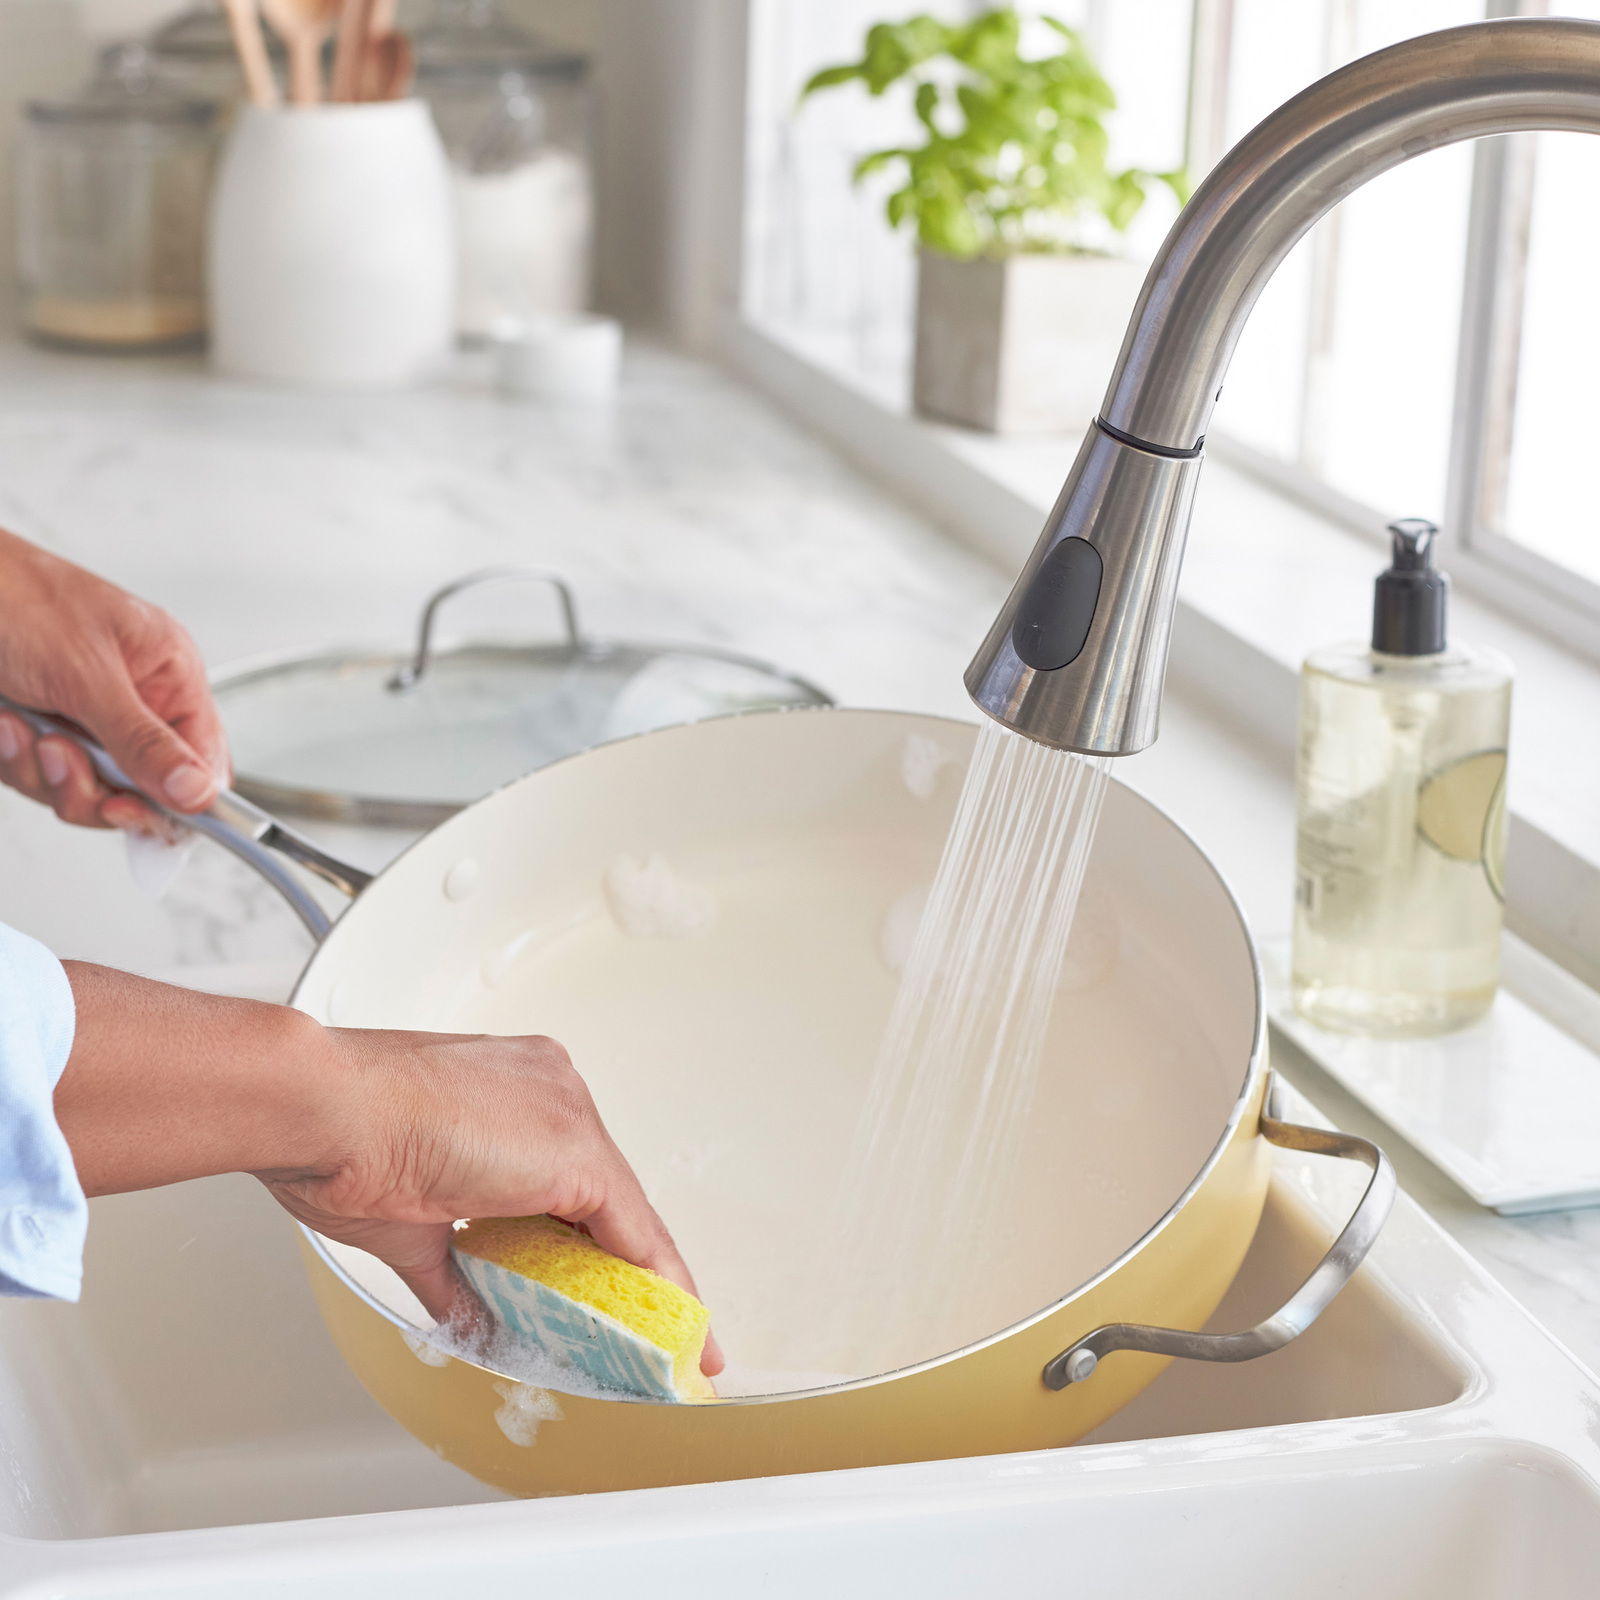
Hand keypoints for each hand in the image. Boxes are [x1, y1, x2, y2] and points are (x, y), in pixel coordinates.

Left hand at [0, 528, 227, 831]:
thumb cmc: (15, 596)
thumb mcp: (88, 675)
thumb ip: (144, 742)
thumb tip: (197, 792)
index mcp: (168, 673)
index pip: (204, 759)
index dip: (181, 799)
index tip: (138, 815)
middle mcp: (134, 699)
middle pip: (143, 789)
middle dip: (92, 785)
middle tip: (62, 758)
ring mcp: (86, 719)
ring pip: (85, 790)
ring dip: (42, 771)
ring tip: (22, 729)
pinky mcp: (42, 732)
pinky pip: (40, 779)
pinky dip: (14, 760)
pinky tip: (5, 723)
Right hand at [263, 1027, 723, 1373]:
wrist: (320, 1107)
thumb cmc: (337, 1143)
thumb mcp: (409, 1221)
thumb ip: (454, 1272)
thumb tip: (470, 1318)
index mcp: (512, 1091)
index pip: (571, 1178)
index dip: (593, 1237)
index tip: (615, 1282)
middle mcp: (553, 1089)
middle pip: (606, 1197)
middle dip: (626, 1267)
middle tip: (650, 1328)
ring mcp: (569, 1112)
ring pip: (625, 1214)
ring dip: (645, 1284)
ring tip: (671, 1343)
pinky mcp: (576, 1151)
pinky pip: (634, 1229)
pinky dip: (654, 1282)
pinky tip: (668, 1325)